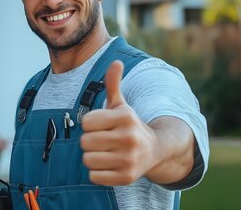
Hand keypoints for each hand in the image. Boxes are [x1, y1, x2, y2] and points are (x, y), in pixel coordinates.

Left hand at [80, 60, 160, 185]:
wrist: (155, 150)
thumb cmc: (128, 125)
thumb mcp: (121, 105)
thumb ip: (113, 84)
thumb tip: (116, 62)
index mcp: (125, 117)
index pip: (86, 122)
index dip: (90, 124)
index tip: (101, 125)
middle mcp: (129, 138)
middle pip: (85, 142)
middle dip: (89, 141)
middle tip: (102, 140)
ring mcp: (129, 159)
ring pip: (88, 160)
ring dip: (92, 157)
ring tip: (105, 152)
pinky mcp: (127, 178)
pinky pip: (94, 176)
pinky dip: (97, 172)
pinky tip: (109, 165)